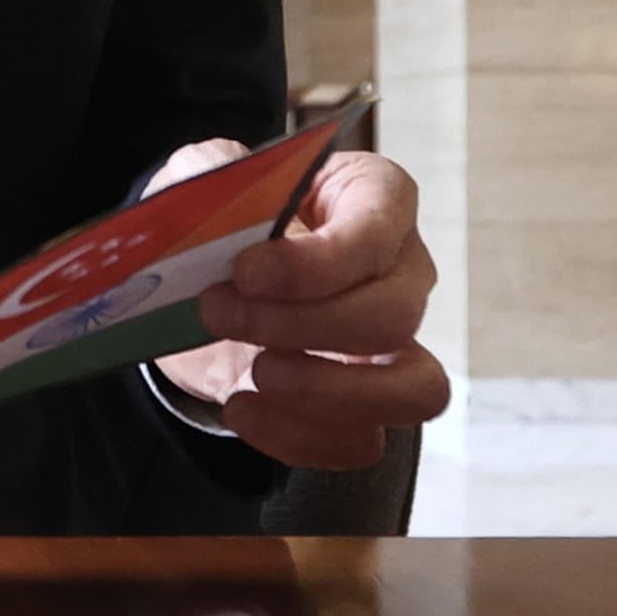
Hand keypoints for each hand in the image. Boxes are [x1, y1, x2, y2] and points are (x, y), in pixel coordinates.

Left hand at [177, 146, 453, 471]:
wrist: (203, 276)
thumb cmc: (227, 213)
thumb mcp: (212, 174)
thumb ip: (221, 181)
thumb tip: (230, 224)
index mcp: (377, 198)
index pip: (377, 235)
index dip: (315, 264)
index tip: (245, 273)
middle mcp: (402, 272)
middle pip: (393, 317)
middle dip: (300, 326)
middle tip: (219, 313)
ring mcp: (393, 346)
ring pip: (413, 390)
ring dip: (324, 391)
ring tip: (254, 372)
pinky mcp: (361, 405)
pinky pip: (361, 441)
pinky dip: (297, 436)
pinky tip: (240, 405)